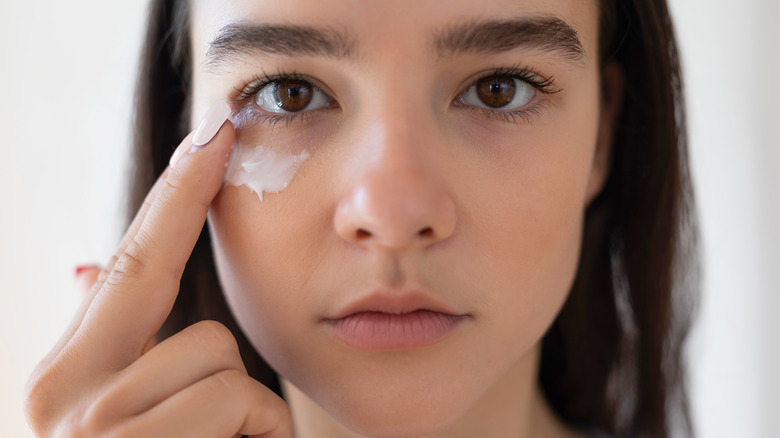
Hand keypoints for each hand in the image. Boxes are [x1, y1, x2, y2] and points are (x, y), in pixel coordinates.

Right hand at [24, 109, 291, 437]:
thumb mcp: (123, 413)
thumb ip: (115, 340)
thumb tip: (86, 257)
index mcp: (66, 377)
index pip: (134, 260)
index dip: (177, 194)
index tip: (213, 133)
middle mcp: (66, 399)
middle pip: (200, 328)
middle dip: (221, 376)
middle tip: (212, 435)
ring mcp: (102, 433)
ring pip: (225, 371)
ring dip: (241, 423)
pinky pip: (242, 409)